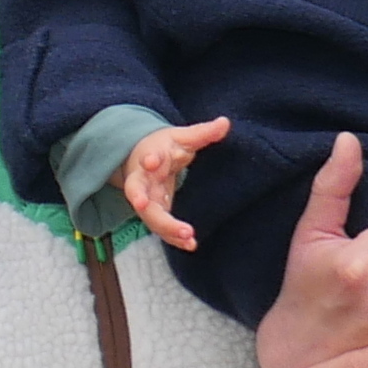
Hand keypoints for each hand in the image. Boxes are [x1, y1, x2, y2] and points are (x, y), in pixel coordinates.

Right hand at [116, 117, 231, 253]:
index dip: (147, 161)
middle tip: (178, 224)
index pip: (145, 160)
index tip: (151, 162)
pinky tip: (191, 245)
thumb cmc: (164, 147)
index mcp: (149, 158)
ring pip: (151, 218)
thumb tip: (225, 122)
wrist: (144, 157)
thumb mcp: (182, 137)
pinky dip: (174, 238)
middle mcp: (143, 181)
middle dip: (154, 211)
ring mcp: (146, 199)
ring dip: (168, 229)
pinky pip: (161, 228)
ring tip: (189, 238)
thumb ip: (202, 132)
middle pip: (141, 197)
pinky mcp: (154, 212)